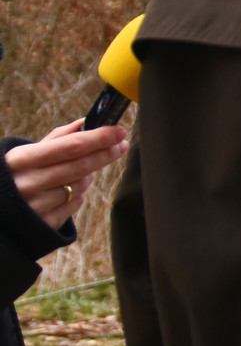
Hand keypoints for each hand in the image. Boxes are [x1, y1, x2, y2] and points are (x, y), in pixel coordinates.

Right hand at [6, 120, 128, 230]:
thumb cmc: (13, 175)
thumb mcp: (23, 154)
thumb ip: (56, 139)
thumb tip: (84, 122)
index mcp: (21, 161)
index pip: (69, 147)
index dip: (98, 138)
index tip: (118, 131)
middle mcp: (28, 184)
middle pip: (80, 167)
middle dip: (105, 153)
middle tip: (122, 144)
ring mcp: (37, 206)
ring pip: (79, 186)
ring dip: (88, 174)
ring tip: (83, 168)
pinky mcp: (45, 223)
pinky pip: (75, 203)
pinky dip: (78, 193)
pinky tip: (69, 187)